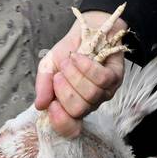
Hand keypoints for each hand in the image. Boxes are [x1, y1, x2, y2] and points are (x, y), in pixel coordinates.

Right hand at [35, 14, 126, 136]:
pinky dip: (87, 67)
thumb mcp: (49, 66)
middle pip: (78, 110)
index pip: (70, 128)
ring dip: (74, 75)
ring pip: (90, 95)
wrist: (87, 28)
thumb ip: (43, 85)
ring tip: (68, 61)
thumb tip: (40, 106)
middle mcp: (90, 103)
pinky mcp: (116, 77)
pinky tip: (79, 57)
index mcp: (72, 105)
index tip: (51, 105)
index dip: (60, 122)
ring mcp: (105, 92)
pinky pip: (102, 79)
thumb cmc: (68, 51)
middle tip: (59, 74)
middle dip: (64, 91)